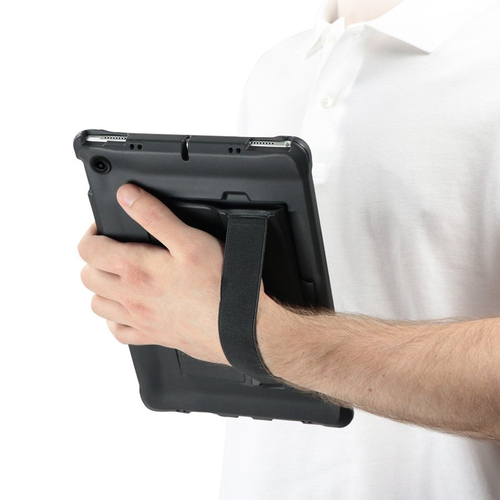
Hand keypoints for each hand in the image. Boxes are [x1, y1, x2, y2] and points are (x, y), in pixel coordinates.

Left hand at [78, 184, 238, 364]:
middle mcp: (131, 296)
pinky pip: (117, 331)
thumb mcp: (189, 239)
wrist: (237, 324)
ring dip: (101, 288)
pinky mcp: (151, 336)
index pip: (89, 249)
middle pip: (88, 276)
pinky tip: (128, 309)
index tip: (103, 229)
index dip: (92, 234)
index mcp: (136, 269)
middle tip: (113, 249)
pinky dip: (115, 318)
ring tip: (118, 276)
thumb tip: (127, 196)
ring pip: (98, 304)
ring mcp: (139, 319)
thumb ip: (154, 215)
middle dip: (95, 258)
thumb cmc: (219, 285)